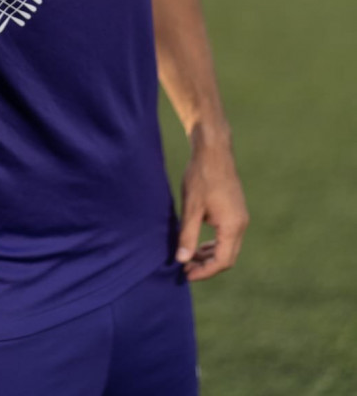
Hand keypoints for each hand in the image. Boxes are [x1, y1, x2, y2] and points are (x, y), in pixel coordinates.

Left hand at [175, 130, 248, 281]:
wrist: (213, 149)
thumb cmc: (201, 175)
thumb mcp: (191, 207)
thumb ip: (187, 235)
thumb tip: (182, 260)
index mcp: (232, 225)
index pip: (222, 261)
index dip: (204, 272)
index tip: (186, 274)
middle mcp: (241, 223)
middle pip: (227, 257)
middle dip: (207, 266)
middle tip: (185, 269)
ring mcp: (240, 216)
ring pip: (228, 246)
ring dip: (210, 254)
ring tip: (189, 257)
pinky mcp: (236, 209)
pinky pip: (227, 235)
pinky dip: (214, 243)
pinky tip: (197, 240)